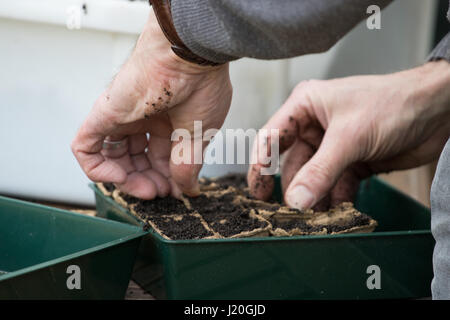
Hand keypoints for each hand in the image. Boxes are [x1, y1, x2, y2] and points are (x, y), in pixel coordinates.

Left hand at [71, 11, 231, 198]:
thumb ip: (189, 165)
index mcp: (169, 121)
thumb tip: (189, 191)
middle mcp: (144, 120)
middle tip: (159, 193)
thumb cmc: (201, 87)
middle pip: (137, 159)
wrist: (186, 56)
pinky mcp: (102, 116)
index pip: (161, 157)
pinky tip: (119, 177)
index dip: (168, 178)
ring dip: (125, 180)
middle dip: (148, 180)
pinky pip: (86, 149)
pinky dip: (97, 170)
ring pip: (112, 157)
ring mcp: (121, 118)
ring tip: (144, 189)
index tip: (178, 193)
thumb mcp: (199, 136)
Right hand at [248, 60, 449, 209]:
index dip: (260, 165)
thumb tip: (295, 200)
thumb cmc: (393, 103)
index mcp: (305, 106)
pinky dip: (336, 200)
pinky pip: (335, 185)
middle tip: (289, 214)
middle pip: (292, 163)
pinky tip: (338, 212)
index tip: (258, 192)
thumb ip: (320, 171)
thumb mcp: (349, 137)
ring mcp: (333, 146)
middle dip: (294, 188)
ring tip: (315, 218)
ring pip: (314, 178)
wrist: (438, 111)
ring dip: (315, 198)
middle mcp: (315, 126)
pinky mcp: (351, 161)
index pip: (272, 137)